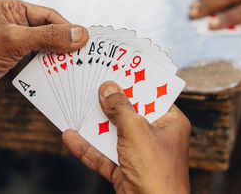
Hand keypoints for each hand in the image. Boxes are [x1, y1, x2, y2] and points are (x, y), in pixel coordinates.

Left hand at [0, 0, 88, 109]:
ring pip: (47, 51)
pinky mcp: (17, 65)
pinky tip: (61, 79)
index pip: (48, 16)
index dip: (67, 28)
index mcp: (11, 9)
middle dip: (65, 46)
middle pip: (50, 33)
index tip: (85, 41)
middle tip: (85, 58)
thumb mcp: (14, 40)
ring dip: (59, 61)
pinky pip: (40, 66)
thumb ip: (48, 36)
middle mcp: (15, 25)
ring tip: (77, 70)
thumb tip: (80, 34)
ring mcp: (17, 46)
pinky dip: (50, 73)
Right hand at [62, 81, 190, 193]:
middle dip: (108, 101)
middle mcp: (155, 136)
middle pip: (129, 113)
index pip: (152, 95)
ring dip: (94, 123)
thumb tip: (108, 88)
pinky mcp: (124, 170)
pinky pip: (104, 154)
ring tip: (75, 106)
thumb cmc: (156, 173)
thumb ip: (121, 108)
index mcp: (170, 123)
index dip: (133, 81)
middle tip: (90, 83)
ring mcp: (139, 155)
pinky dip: (87, 147)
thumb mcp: (136, 132)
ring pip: (113, 133)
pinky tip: (70, 137)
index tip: (115, 68)